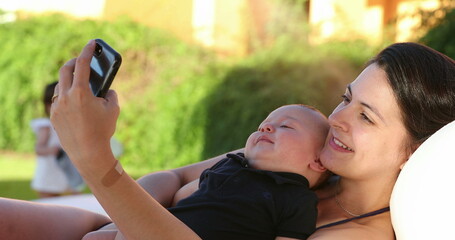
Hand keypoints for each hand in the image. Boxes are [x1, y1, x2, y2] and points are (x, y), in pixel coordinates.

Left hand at [50, 40, 118, 171]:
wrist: (88, 153)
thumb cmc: (103, 130)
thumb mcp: (113, 109)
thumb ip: (110, 94)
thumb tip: (106, 90)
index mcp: (81, 92)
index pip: (82, 64)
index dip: (87, 51)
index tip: (92, 43)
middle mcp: (66, 97)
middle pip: (65, 70)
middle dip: (74, 62)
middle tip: (81, 60)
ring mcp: (57, 106)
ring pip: (60, 85)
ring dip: (69, 79)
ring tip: (79, 81)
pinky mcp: (54, 116)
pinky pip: (59, 100)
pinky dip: (67, 95)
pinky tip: (75, 100)